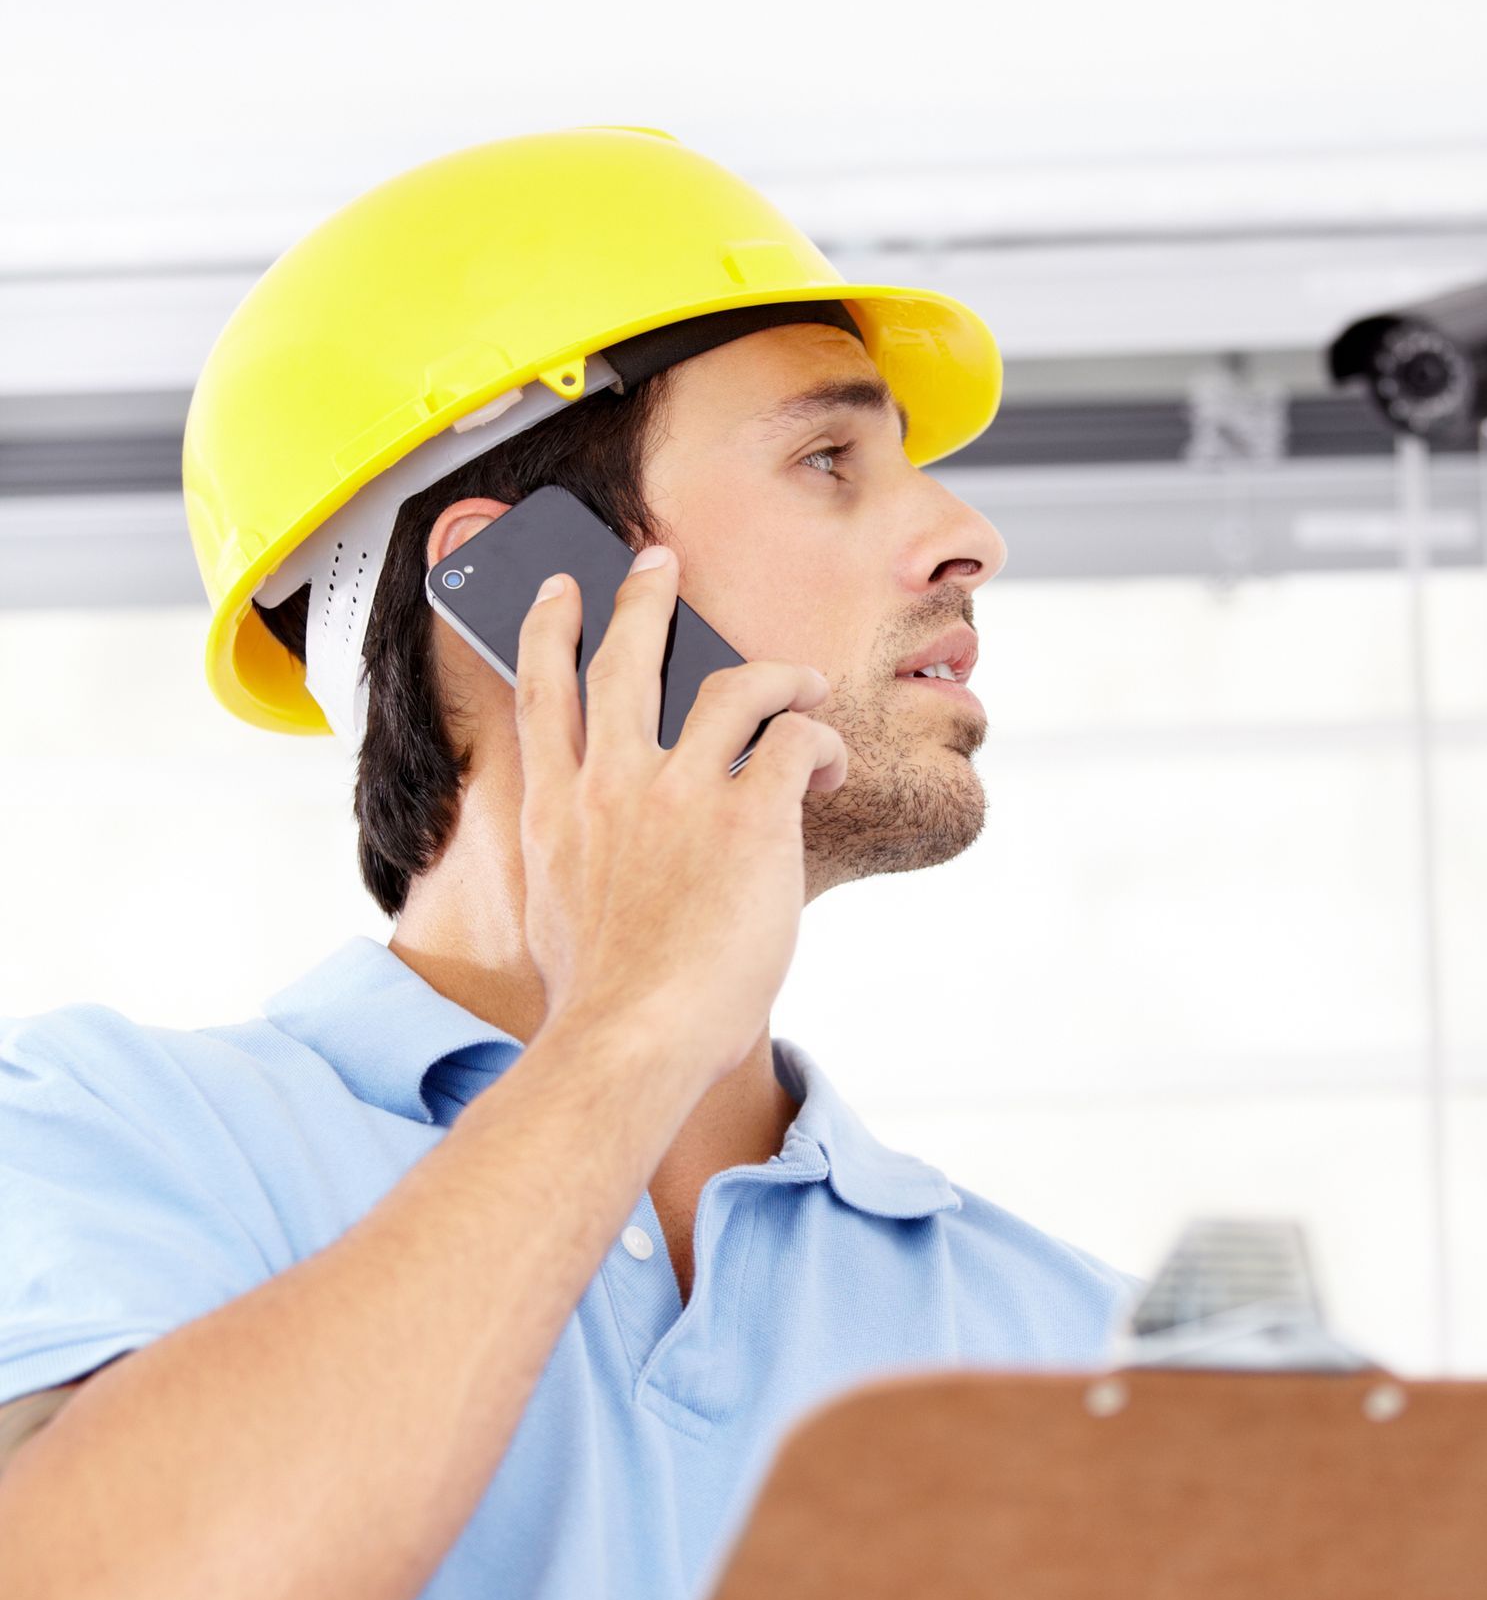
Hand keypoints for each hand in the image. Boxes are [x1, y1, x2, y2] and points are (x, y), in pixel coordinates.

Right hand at [514, 547, 846, 1083]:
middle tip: (659, 561)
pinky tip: (830, 768)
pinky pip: (795, 741)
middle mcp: (610, 784)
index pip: (543, 691)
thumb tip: (583, 864)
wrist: (628, 1038)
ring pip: (730, 684)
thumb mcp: (555, 916)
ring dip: (774, 672)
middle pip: (624, 657)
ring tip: (801, 680)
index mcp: (556, 809)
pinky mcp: (749, 816)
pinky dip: (819, 742)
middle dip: (644, 598)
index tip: (560, 592)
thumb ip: (569, 865)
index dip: (551, 629)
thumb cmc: (598, 1004)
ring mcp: (679, 794)